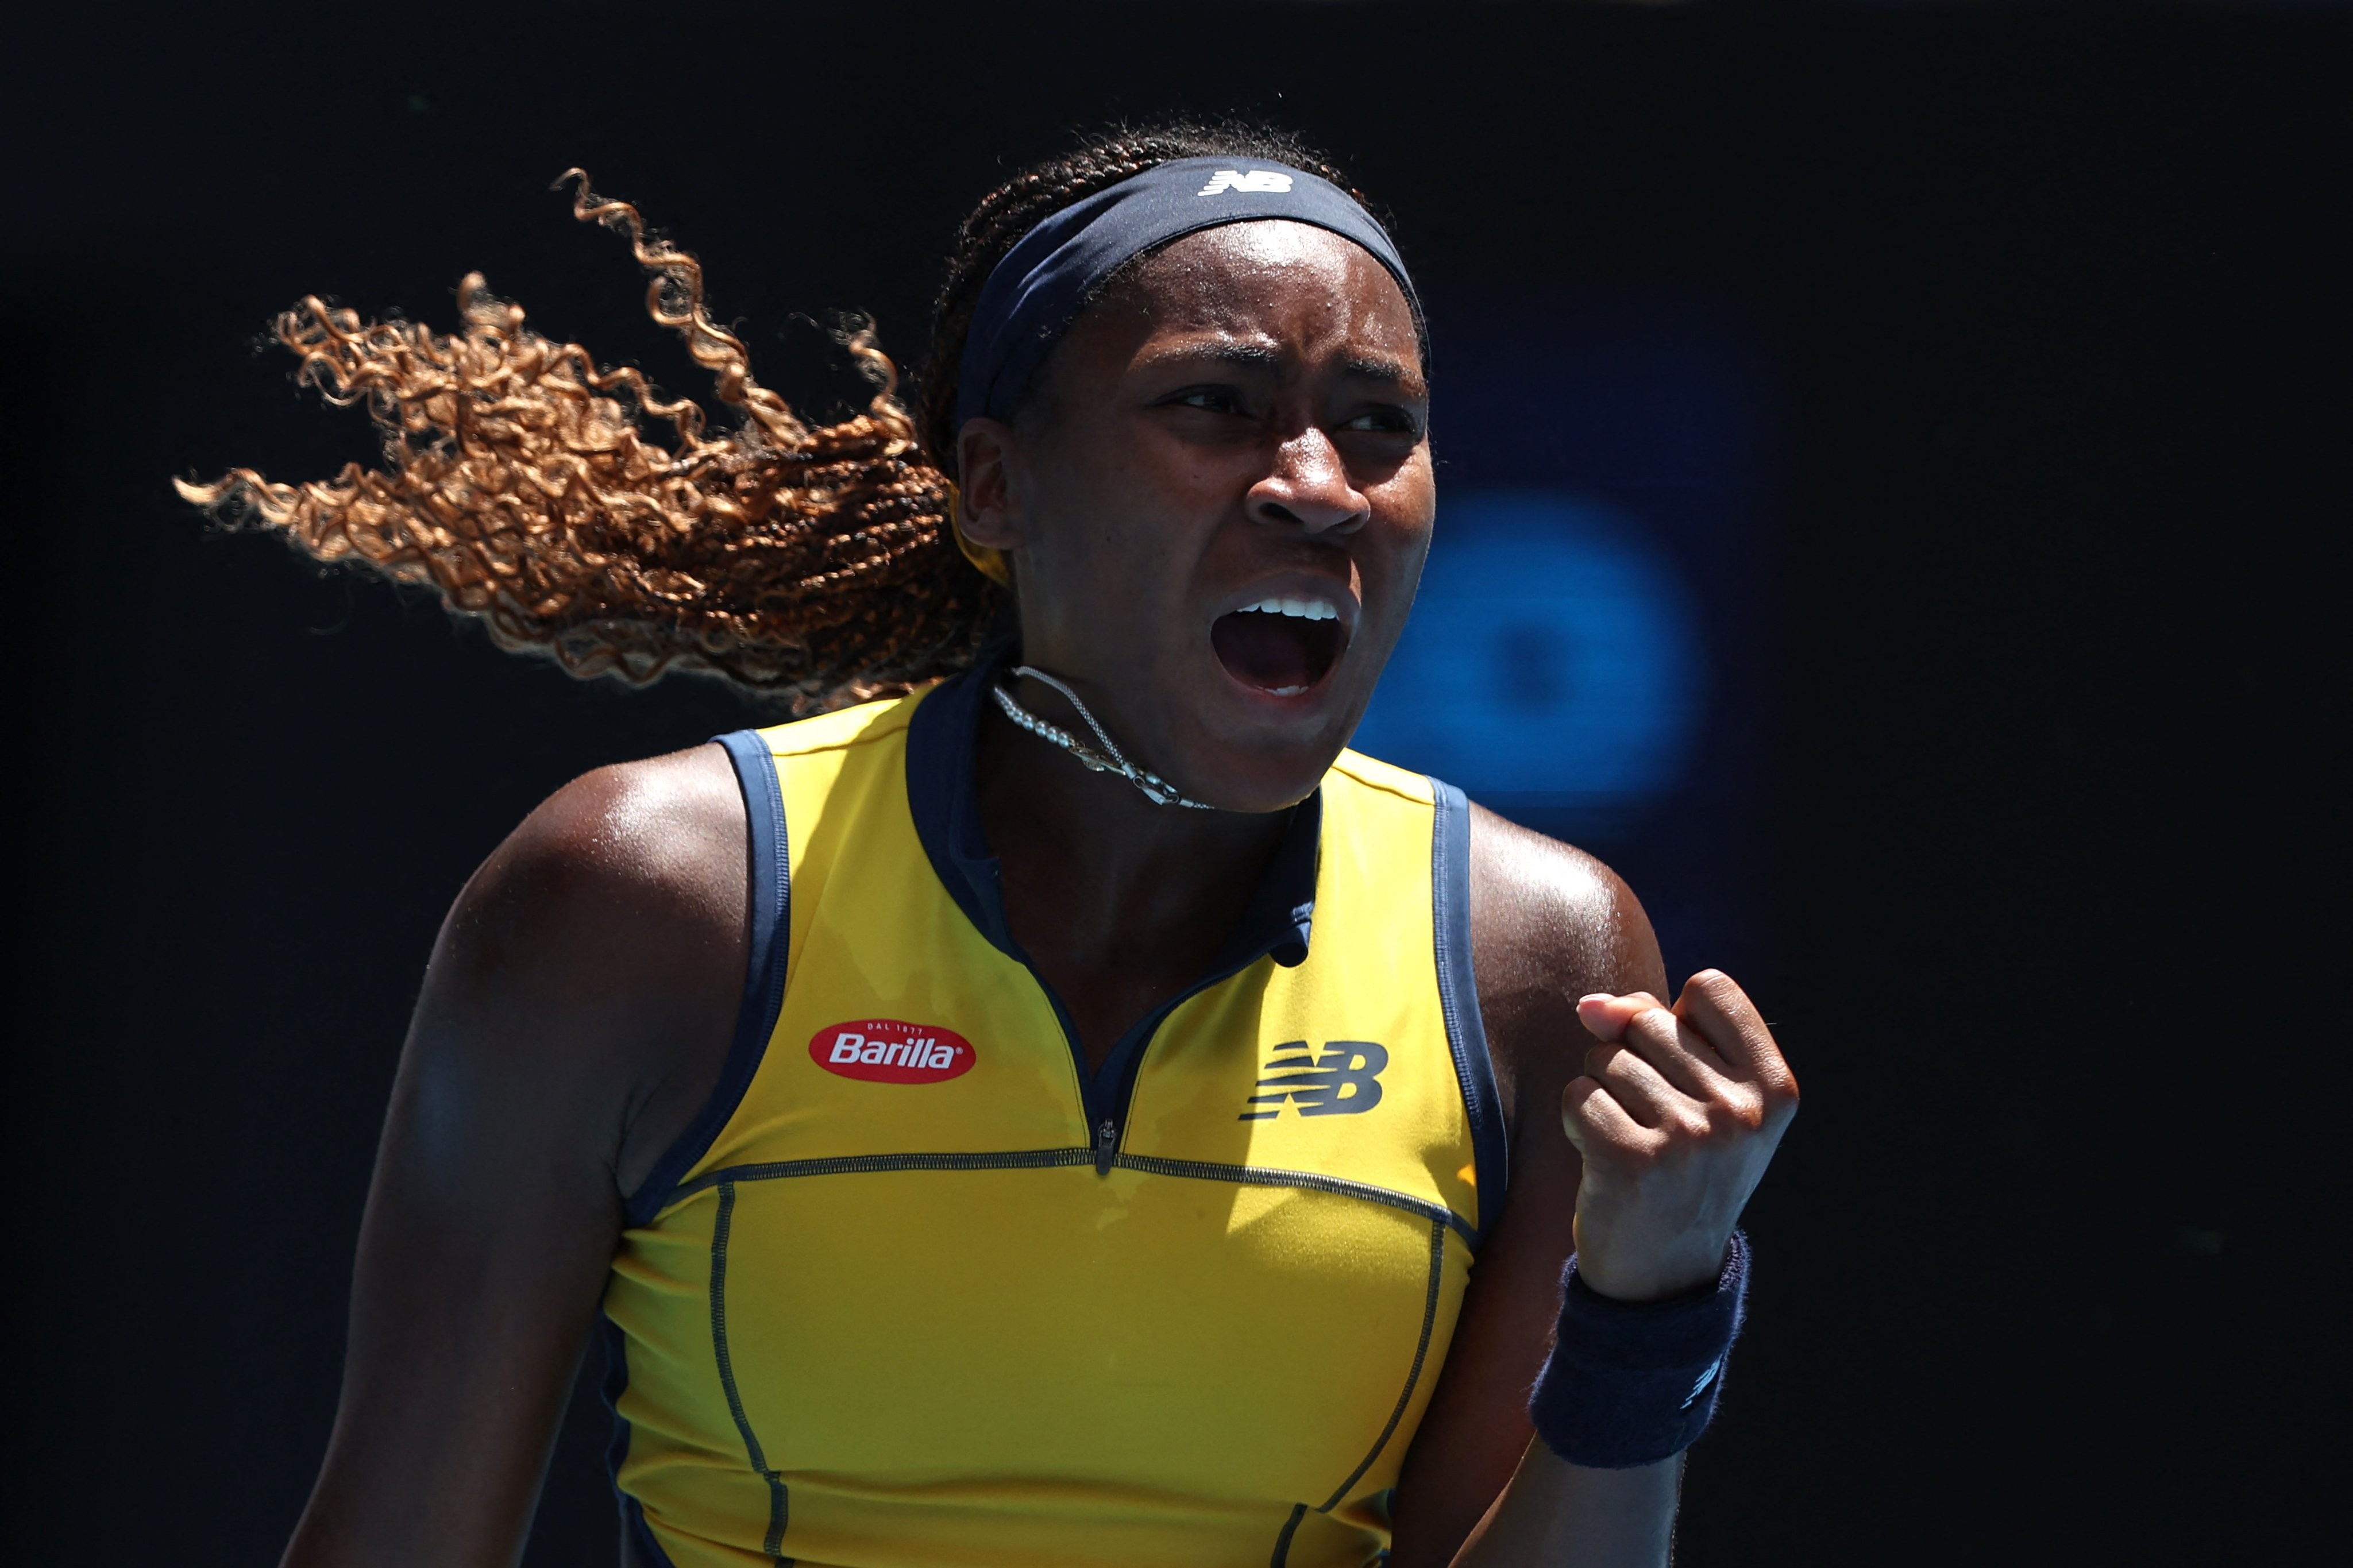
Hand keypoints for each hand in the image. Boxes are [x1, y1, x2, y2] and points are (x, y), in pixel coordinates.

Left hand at [1563, 971, 1797, 1301]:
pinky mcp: (1636, 1160)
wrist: (1663, 1275)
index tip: (1684, 1075)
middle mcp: (1740, 1112)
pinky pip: (1578, 1095)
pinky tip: (1603, 1162)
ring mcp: (1691, 1137)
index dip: (1676, 1020)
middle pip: (1648, 1021)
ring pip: (1605, 1057)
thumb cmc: (1678, 1167)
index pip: (1709, 988)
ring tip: (1631, 1145)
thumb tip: (1592, 1006)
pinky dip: (1577, 1123)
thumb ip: (1649, 1024)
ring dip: (1602, 1095)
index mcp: (1774, 1088)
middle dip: (1630, 1061)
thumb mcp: (1694, 1093)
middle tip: (1654, 1125)